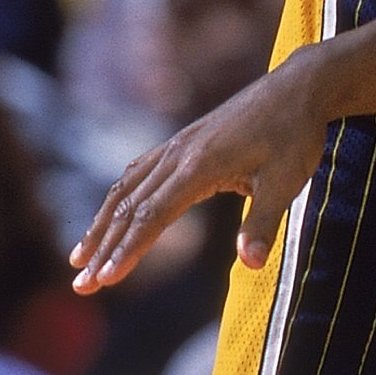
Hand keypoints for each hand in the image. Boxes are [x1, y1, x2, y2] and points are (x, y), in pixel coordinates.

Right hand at [72, 57, 328, 289]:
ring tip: (78, 257)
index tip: (106, 280)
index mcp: (199, 167)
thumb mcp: (287, 181)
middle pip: (129, 208)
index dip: (127, 251)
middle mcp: (177, 155)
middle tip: (81, 286)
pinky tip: (109, 215)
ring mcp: (176, 146)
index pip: (152, 217)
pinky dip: (117, 198)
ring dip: (100, 225)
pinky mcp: (182, 143)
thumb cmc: (295, 135)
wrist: (297, 88)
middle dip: (103, 248)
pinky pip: (138, 173)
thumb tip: (250, 265)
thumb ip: (262, 223)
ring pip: (126, 189)